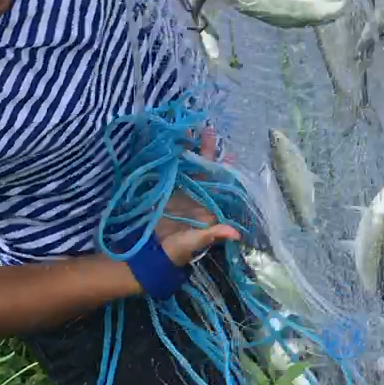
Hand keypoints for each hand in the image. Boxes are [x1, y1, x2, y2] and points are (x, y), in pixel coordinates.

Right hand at [155, 129, 238, 269]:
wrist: (147, 256)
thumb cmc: (174, 252)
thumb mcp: (192, 244)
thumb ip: (211, 235)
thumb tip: (236, 233)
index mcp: (208, 209)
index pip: (219, 186)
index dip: (224, 171)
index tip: (230, 154)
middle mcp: (196, 198)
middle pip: (204, 171)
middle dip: (206, 151)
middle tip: (209, 129)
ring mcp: (180, 193)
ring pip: (187, 167)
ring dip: (188, 149)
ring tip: (190, 128)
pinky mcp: (163, 192)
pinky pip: (170, 171)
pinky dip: (171, 157)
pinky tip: (171, 141)